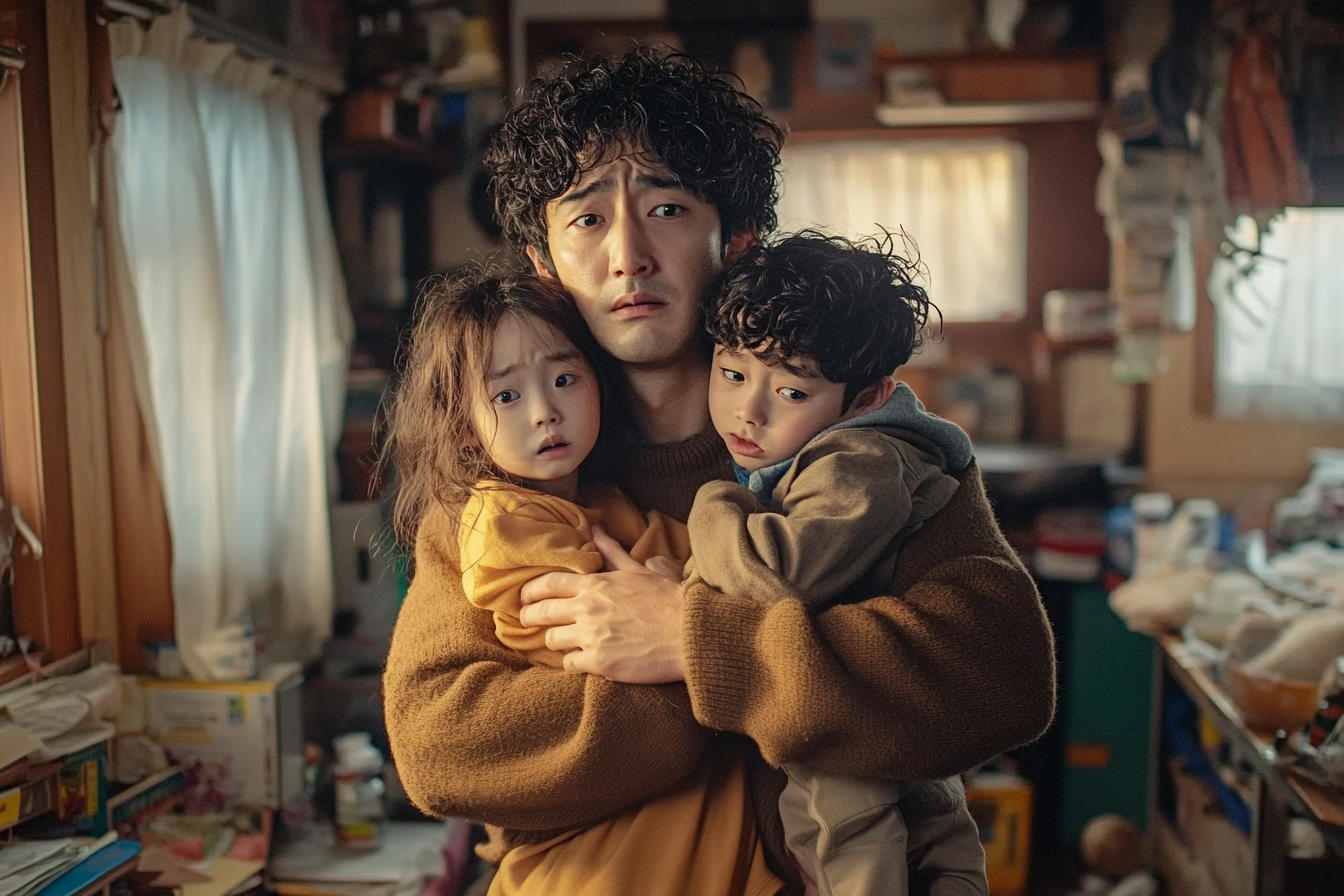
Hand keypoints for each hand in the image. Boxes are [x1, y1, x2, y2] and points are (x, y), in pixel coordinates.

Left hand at [519, 527, 686, 682]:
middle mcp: (587, 609)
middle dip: (529, 617)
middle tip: (527, 621)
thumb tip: (595, 528)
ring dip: (555, 641)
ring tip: (562, 642)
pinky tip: (581, 660)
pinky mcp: (600, 663)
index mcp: (595, 585)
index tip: (524, 597)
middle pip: (541, 613)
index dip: (530, 591)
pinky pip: (569, 665)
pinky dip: (572, 663)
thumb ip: (612, 551)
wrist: (690, 633)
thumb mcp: (637, 570)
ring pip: (552, 640)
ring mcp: (591, 637)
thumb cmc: (667, 600)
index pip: (548, 584)